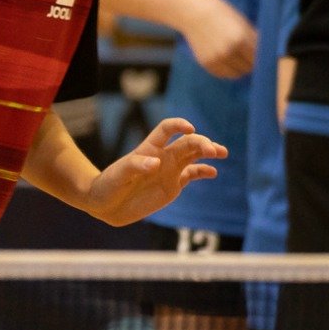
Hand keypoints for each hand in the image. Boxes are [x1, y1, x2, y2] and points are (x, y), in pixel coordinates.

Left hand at [86, 118, 226, 226]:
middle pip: (186, 143)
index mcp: (150, 148)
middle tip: (213, 150)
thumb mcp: (120, 174)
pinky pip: (192, 174)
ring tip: (222, 152)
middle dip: (201, 143)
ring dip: (208, 152)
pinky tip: (213, 172)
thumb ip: (136, 166)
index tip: (190, 129)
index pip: (167, 130)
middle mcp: (163, 156)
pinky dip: (203, 171)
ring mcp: (169, 170)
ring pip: (193, 156)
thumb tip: (156, 163)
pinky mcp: (173, 185)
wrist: (106, 204)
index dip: (178, 125)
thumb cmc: (109, 184)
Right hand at [182, 0, 257, 78]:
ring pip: (236, 74)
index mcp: (240, 39)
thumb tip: (265, 52)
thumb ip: (253, 38)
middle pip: (248, 68)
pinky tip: (225, 58)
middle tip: (245, 55)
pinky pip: (223, 74)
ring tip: (235, 57)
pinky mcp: (207, 63)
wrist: (192, 12)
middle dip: (250, 62)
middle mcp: (228, 51)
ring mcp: (216, 59)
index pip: (258, 58)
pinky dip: (227, 69)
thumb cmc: (220, 13)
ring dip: (239, 68)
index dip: (260, 57)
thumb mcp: (241, 21)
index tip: (257, 54)